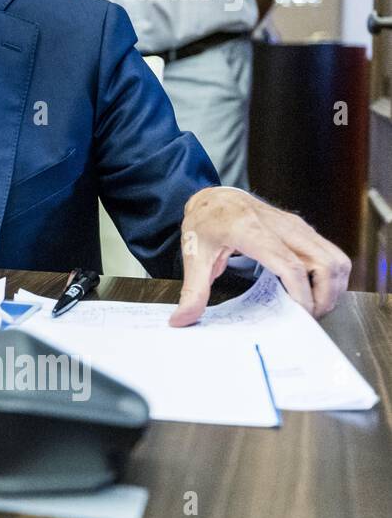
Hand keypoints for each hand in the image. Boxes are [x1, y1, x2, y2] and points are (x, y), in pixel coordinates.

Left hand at [169, 187, 349, 326]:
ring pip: (335, 259)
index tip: (298, 317)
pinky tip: (313, 291)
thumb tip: (181, 320)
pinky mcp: (304, 230)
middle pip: (323, 263)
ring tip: (313, 307)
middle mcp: (281, 226)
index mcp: (251, 231)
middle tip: (307, 318)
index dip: (300, 294)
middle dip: (323, 297)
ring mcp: (296, 227)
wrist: (215, 197)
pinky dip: (332, 277)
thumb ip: (192, 291)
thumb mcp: (193, 255)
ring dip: (333, 288)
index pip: (289, 265)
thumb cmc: (205, 223)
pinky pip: (332, 255)